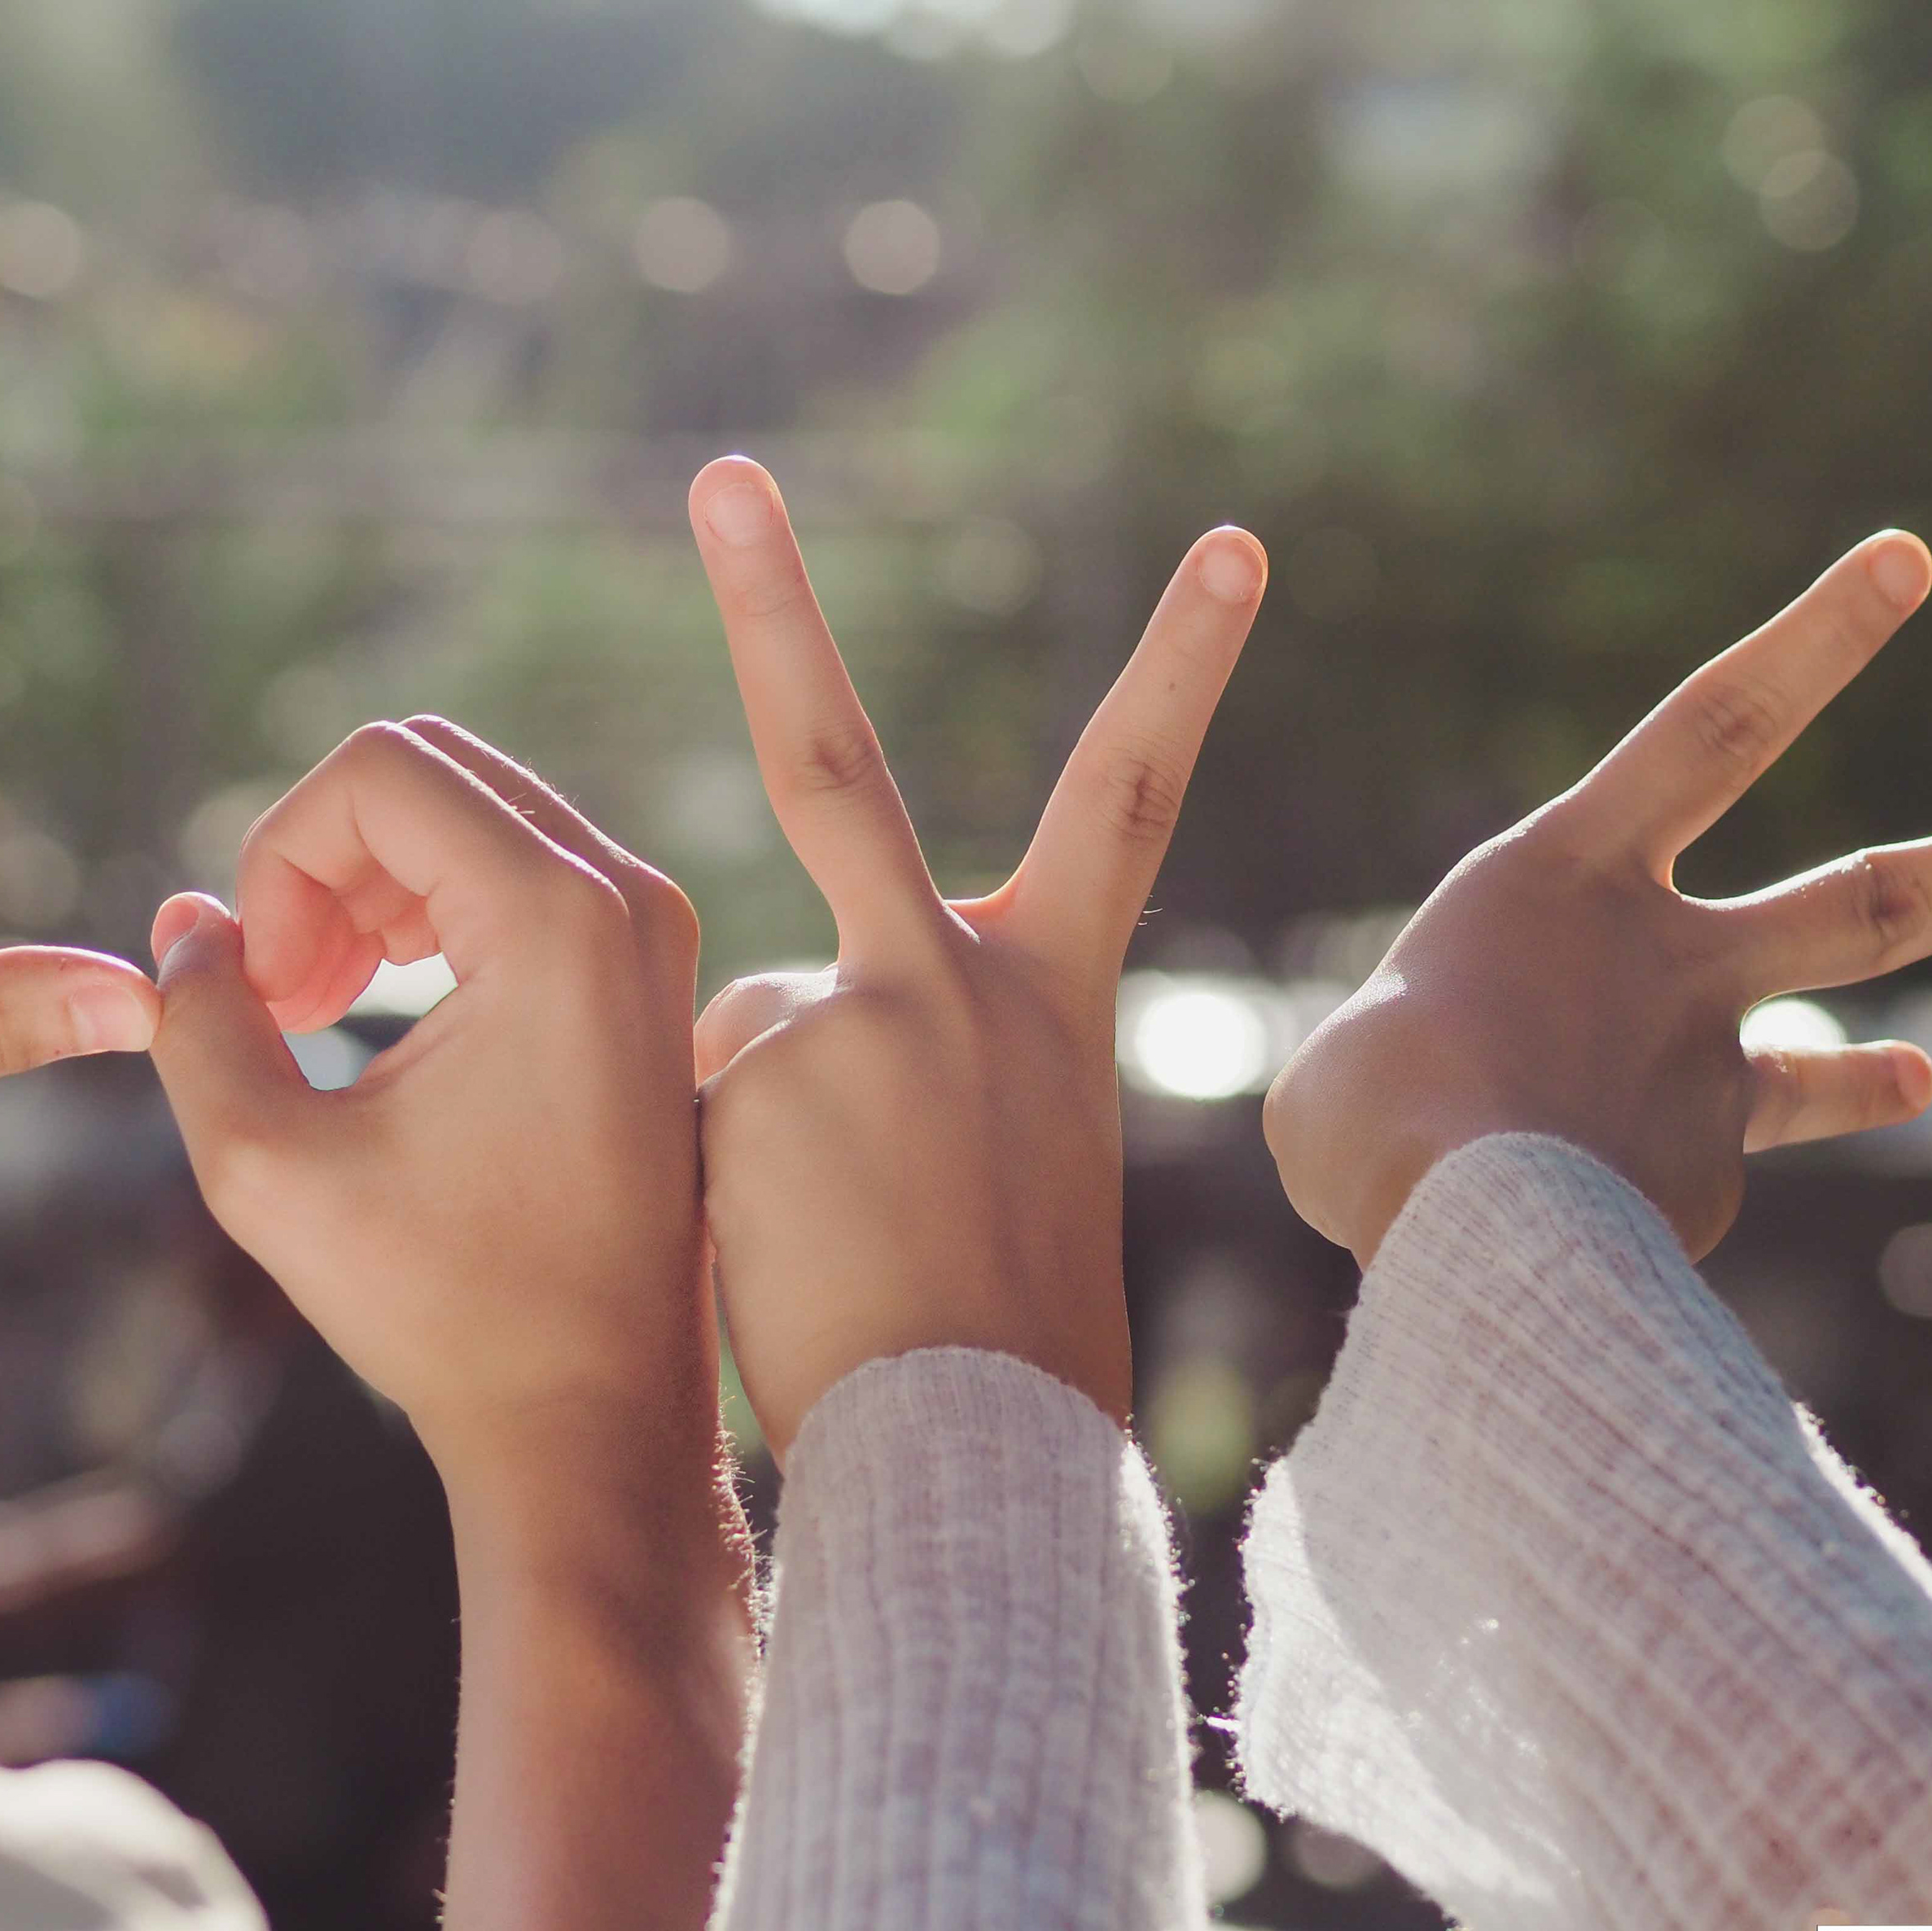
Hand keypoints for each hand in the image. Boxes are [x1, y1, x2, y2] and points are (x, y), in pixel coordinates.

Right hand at [143, 717, 744, 1930]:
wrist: (596, 1416)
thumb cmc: (443, 1308)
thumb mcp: (267, 1168)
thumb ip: (198, 1020)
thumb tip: (186, 922)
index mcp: (558, 919)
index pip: (375, 771)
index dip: (276, 858)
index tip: (264, 991)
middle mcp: (629, 897)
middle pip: (427, 771)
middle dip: (320, 864)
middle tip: (280, 999)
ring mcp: (652, 932)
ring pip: (470, 815)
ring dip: (368, 889)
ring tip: (314, 1013)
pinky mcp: (648, 974)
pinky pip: (516, 872)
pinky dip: (429, 915)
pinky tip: (380, 1017)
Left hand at [685, 457, 1266, 1456]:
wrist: (990, 1455)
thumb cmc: (1009, 1335)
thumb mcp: (1011, 1153)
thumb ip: (920, 1049)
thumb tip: (791, 1032)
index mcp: (1052, 992)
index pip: (1126, 790)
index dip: (1187, 661)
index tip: (1236, 540)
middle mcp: (956, 974)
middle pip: (834, 757)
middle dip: (770, 605)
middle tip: (723, 475)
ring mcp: (852, 1015)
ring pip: (738, 1030)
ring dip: (759, 1140)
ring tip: (838, 1257)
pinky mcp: (763, 1075)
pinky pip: (695, 1106)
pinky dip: (716, 1184)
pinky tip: (784, 1261)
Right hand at [1264, 530, 1931, 1263]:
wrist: (1437, 1220)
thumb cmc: (1371, 1110)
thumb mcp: (1381, 1049)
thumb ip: (1466, 1050)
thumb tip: (1514, 1119)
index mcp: (1565, 878)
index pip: (1712, 727)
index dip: (1814, 643)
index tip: (1911, 560)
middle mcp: (1669, 961)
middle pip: (1870, 899)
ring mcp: (1704, 1071)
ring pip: (1864, 1023)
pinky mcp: (1706, 1179)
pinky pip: (1708, 1169)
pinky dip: (1667, 1190)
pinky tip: (1594, 1229)